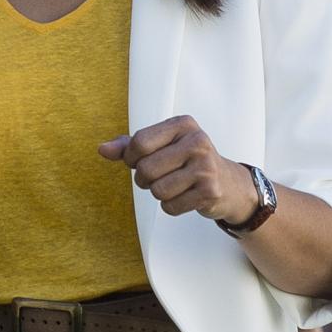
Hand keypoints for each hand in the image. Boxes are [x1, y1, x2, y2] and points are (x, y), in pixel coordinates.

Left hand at [99, 115, 258, 223]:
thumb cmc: (187, 161)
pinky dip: (172, 206)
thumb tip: (102, 149)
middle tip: (161, 176)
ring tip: (175, 186)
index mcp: (183, 124)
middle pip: (146, 169)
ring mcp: (205, 166)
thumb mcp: (162, 146)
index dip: (131, 158)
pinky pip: (170, 206)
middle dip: (146, 179)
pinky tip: (186, 197)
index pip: (139, 142)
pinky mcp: (210, 191)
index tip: (140, 161)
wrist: (229, 183)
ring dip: (159, 194)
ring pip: (157, 190)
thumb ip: (130, 146)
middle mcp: (197, 141)